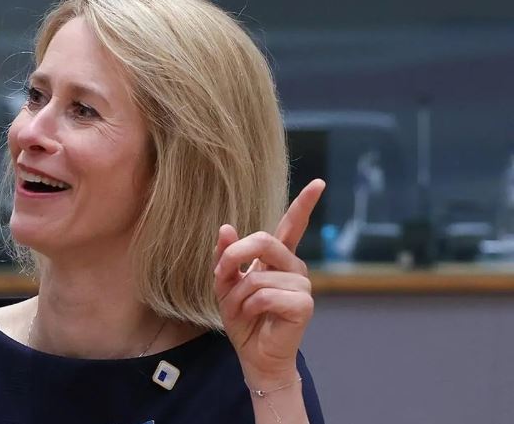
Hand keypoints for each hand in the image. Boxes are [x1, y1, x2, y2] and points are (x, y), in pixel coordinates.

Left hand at [213, 179, 325, 384]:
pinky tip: (255, 319)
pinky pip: (263, 296)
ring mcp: (302, 285)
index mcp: (278, 258)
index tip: (318, 183)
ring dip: (237, 297)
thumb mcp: (226, 284)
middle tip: (221, 277)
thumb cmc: (244, 319)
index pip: (292, 225)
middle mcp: (294, 266)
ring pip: (256, 277)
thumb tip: (226, 227)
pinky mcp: (303, 305)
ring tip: (243, 311)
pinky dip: (248, 309)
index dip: (304, 203)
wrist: (254, 355)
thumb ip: (226, 257)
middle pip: (263, 240)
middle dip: (233, 258)